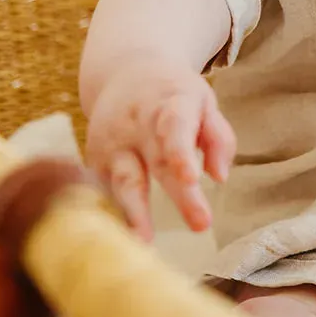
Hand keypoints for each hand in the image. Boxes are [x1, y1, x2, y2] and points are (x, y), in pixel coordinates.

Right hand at [85, 52, 235, 240]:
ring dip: (135, 213)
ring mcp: (113, 143)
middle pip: (158, 162)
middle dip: (180, 195)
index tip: (192, 177)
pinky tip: (120, 245)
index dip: (181, 152)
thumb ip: (217, 137)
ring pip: (123, 180)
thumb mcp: (203, 101)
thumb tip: (220, 177)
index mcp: (170, 104)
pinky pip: (104, 192)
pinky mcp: (95, 161)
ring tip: (144, 242)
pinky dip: (113, 216)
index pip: (175, 127)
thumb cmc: (174, 94)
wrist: (124, 71)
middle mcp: (137, 124)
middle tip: (202, 224)